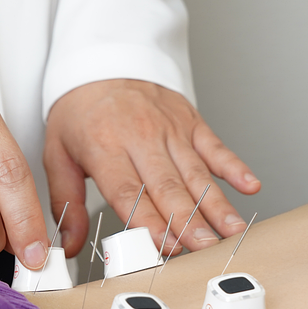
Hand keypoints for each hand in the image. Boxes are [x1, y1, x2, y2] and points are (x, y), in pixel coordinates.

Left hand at [44, 79, 260, 256]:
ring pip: (196, 173)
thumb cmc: (81, 111)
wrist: (103, 60)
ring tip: (230, 231)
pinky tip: (250, 186)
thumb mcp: (57, 153)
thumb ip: (65, 202)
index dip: (148, 220)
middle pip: (168, 187)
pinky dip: (235, 166)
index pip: (129, 191)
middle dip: (189, 221)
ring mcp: (171, 130)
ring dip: (216, 205)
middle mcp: (141, 138)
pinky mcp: (191, 122)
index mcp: (105, 147)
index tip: (164, 245)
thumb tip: (71, 244)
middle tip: (204, 248)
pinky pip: (216, 147)